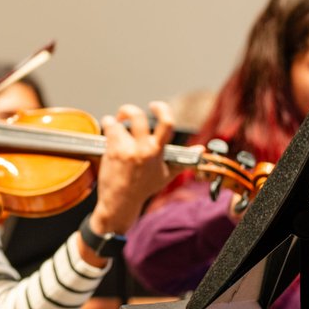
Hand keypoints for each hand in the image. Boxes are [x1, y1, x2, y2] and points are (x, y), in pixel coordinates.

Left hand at [89, 101, 177, 237]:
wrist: (121, 202)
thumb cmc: (143, 188)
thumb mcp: (166, 175)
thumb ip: (182, 160)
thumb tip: (201, 150)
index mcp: (158, 152)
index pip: (167, 124)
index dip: (162, 109)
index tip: (154, 106)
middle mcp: (143, 149)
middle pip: (137, 116)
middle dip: (128, 109)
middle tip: (125, 113)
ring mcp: (127, 150)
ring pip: (117, 124)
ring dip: (113, 122)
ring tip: (113, 127)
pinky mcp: (113, 152)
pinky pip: (108, 130)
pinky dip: (106, 127)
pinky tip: (107, 133)